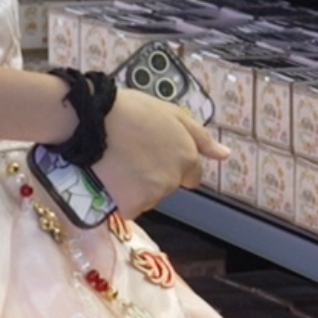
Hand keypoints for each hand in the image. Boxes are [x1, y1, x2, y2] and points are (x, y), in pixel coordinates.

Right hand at [90, 90, 227, 218]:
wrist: (93, 119)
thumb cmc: (129, 109)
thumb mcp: (171, 113)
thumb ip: (201, 137)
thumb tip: (224, 154)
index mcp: (186, 156)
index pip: (192, 176)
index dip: (173, 165)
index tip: (154, 155)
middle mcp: (174, 178)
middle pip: (167, 186)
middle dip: (153, 175)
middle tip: (131, 154)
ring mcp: (153, 193)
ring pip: (148, 198)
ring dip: (136, 187)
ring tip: (118, 163)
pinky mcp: (132, 204)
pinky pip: (128, 208)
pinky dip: (120, 198)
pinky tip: (110, 177)